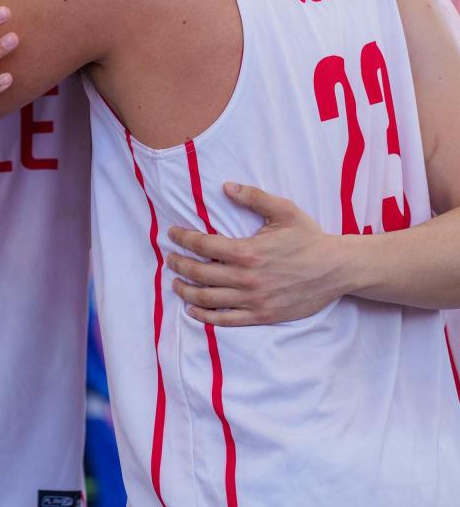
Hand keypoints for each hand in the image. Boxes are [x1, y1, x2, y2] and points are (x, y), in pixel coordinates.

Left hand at [167, 182, 347, 325]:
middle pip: (199, 273)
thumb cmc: (309, 238)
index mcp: (247, 251)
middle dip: (179, 264)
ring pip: (207, 298)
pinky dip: (205, 316)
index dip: (183, 239)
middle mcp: (245, 278)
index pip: (203, 245)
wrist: (336, 269)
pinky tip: (192, 309)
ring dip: (185, 290)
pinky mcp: (261, 315)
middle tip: (170, 259)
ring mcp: (252, 299)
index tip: (173, 234)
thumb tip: (226, 186)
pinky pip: (225, 320)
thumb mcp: (283, 210)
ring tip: (175, 283)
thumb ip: (253, 197)